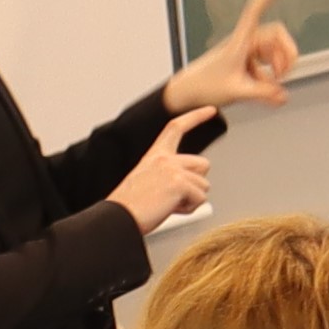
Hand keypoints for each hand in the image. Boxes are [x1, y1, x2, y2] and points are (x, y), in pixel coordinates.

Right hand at [111, 109, 221, 234]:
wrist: (117, 218)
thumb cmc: (130, 206)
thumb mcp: (149, 181)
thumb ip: (170, 175)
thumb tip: (194, 184)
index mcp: (155, 156)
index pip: (176, 128)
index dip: (195, 117)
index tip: (211, 110)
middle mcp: (164, 159)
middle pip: (203, 165)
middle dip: (196, 183)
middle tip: (172, 197)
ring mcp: (173, 170)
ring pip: (204, 185)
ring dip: (191, 199)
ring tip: (166, 204)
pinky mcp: (179, 184)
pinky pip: (201, 199)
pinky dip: (189, 209)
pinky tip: (169, 209)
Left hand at [161, 0, 300, 117]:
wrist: (187, 93)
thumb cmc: (205, 87)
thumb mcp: (236, 91)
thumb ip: (263, 94)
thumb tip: (284, 95)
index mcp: (239, 42)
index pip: (254, 12)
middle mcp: (245, 42)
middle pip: (278, 36)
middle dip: (287, 55)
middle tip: (282, 75)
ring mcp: (248, 51)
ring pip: (277, 50)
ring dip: (280, 67)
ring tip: (273, 83)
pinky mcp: (249, 61)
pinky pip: (271, 63)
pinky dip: (272, 76)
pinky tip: (266, 88)